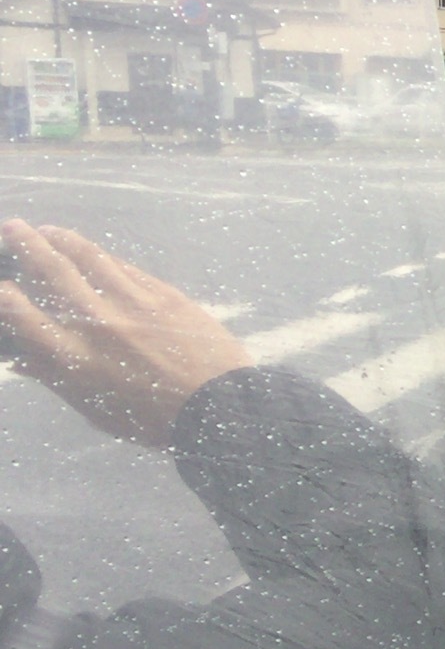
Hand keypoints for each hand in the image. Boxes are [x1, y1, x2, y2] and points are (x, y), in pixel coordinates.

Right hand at [0, 220, 250, 447]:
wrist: (220, 408)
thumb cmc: (154, 420)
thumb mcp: (97, 410)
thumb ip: (56, 380)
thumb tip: (20, 361)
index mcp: (76, 358)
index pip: (23, 317)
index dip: (3, 297)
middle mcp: (99, 324)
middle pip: (53, 273)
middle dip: (26, 246)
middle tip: (12, 228)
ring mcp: (134, 304)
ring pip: (90, 258)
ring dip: (63, 239)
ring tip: (45, 229)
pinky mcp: (164, 295)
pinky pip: (125, 267)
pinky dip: (102, 255)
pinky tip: (91, 250)